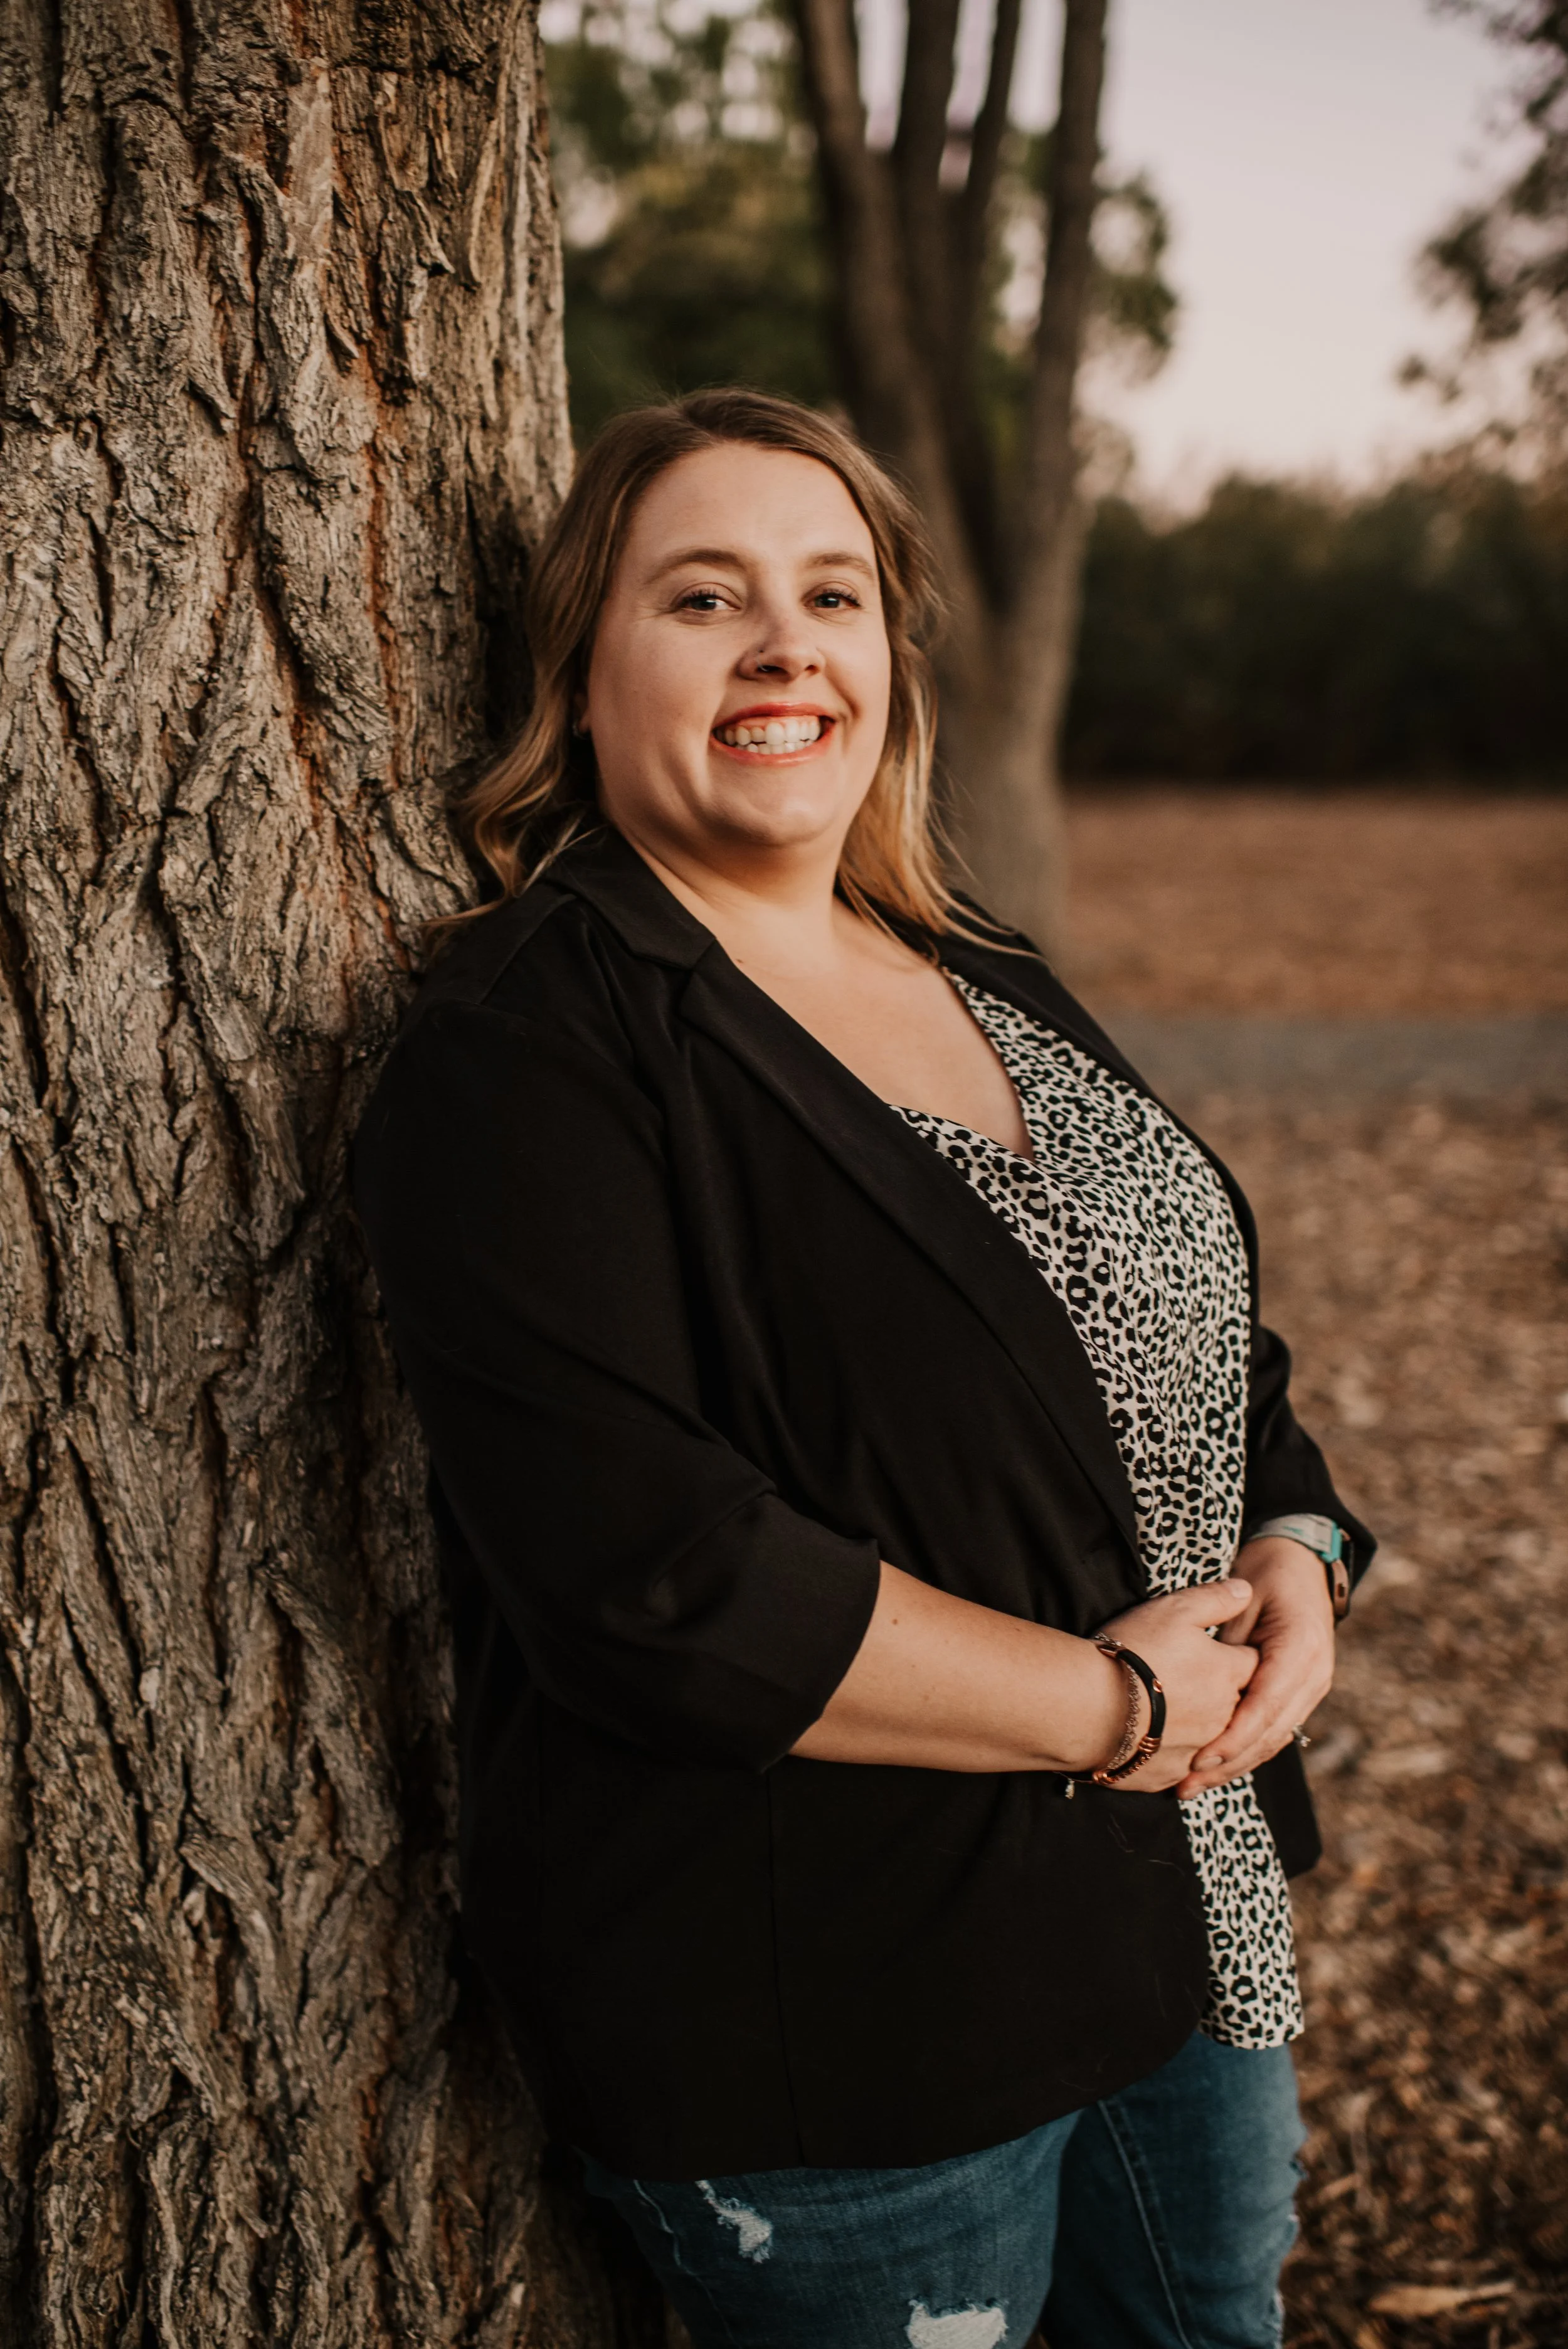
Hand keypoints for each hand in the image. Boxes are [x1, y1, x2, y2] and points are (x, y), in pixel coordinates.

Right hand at [1094, 1579, 1259, 1791]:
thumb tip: (1246, 1590)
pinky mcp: (1169, 1773)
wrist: (1086, 1707)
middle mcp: (1223, 1716)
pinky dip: (1170, 1750)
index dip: (1237, 1653)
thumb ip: (1216, 1600)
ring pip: (1211, 1737)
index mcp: (1228, 1674)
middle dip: (1220, 1692)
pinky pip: (1179, 1762)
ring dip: (1198, 1725)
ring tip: (1171, 1710)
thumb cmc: (1132, 1653)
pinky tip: (1149, 1737)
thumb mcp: (1175, 1610)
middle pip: (1236, 1703)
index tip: (1220, 1650)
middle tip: (1191, 1678)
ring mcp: (1197, 1749)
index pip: (1253, 1662)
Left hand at [1175, 1537, 1335, 1797]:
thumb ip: (1229, 1639)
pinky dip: (1247, 1750)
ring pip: (1275, 1738)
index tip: (1200, 1758)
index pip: (1266, 1705)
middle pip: (1272, 1732)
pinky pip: (1276, 1729)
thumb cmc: (1267, 1573)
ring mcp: (1313, 1686)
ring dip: (1236, 1766)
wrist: (1302, 1563)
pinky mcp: (1303, 1693)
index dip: (1234, 1737)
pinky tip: (1215, 1768)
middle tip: (1186, 1785)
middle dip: (1230, 1763)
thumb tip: (1203, 1676)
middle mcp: (1314, 1675)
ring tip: (1192, 1786)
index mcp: (1301, 1649)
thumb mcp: (1244, 1596)